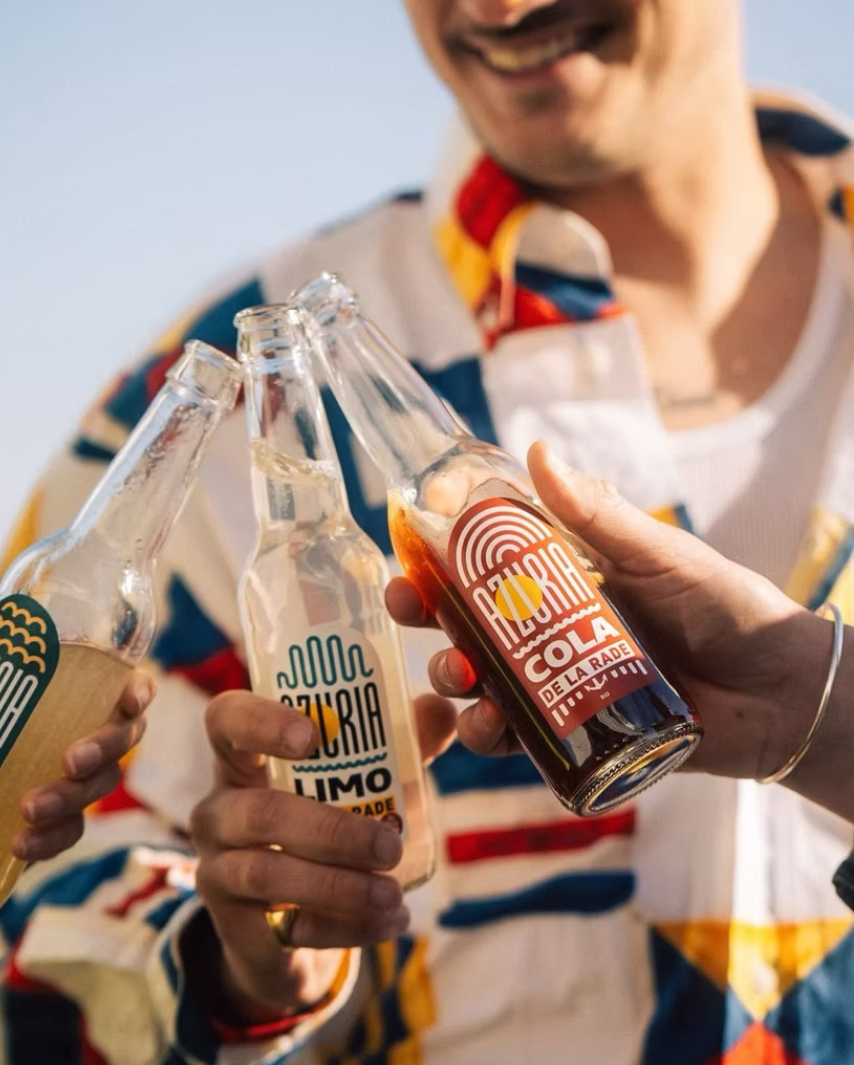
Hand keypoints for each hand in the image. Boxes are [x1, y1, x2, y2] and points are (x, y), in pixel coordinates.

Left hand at [0, 582, 153, 964]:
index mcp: (47, 699)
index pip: (112, 688)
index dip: (137, 690)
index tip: (130, 694)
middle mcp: (62, 739)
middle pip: (121, 737)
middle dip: (108, 745)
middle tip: (71, 759)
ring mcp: (55, 789)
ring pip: (98, 788)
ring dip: (73, 797)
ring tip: (27, 807)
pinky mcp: (42, 836)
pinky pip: (68, 836)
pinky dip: (52, 838)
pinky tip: (19, 843)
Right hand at [189, 689, 453, 1018]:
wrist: (286, 922)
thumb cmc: (319, 824)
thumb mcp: (351, 782)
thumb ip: (394, 746)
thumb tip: (443, 710)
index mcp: (241, 760)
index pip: (227, 721)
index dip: (260, 722)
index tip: (312, 736)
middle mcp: (219, 810)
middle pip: (260, 811)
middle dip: (332, 831)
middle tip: (390, 845)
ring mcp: (217, 869)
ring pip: (269, 873)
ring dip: (340, 885)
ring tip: (393, 893)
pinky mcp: (233, 925)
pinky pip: (287, 926)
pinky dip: (346, 927)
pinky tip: (389, 922)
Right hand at [387, 441, 831, 782]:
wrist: (785, 692)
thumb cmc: (728, 609)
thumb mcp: (659, 555)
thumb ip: (598, 515)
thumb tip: (536, 451)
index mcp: (564, 590)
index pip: (485, 577)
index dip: (439, 570)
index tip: (407, 560)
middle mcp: (552, 640)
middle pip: (470, 634)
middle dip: (430, 627)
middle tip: (411, 615)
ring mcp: (561, 691)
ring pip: (485, 690)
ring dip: (456, 684)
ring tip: (463, 679)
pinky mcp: (578, 738)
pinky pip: (521, 741)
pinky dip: (493, 737)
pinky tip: (490, 728)